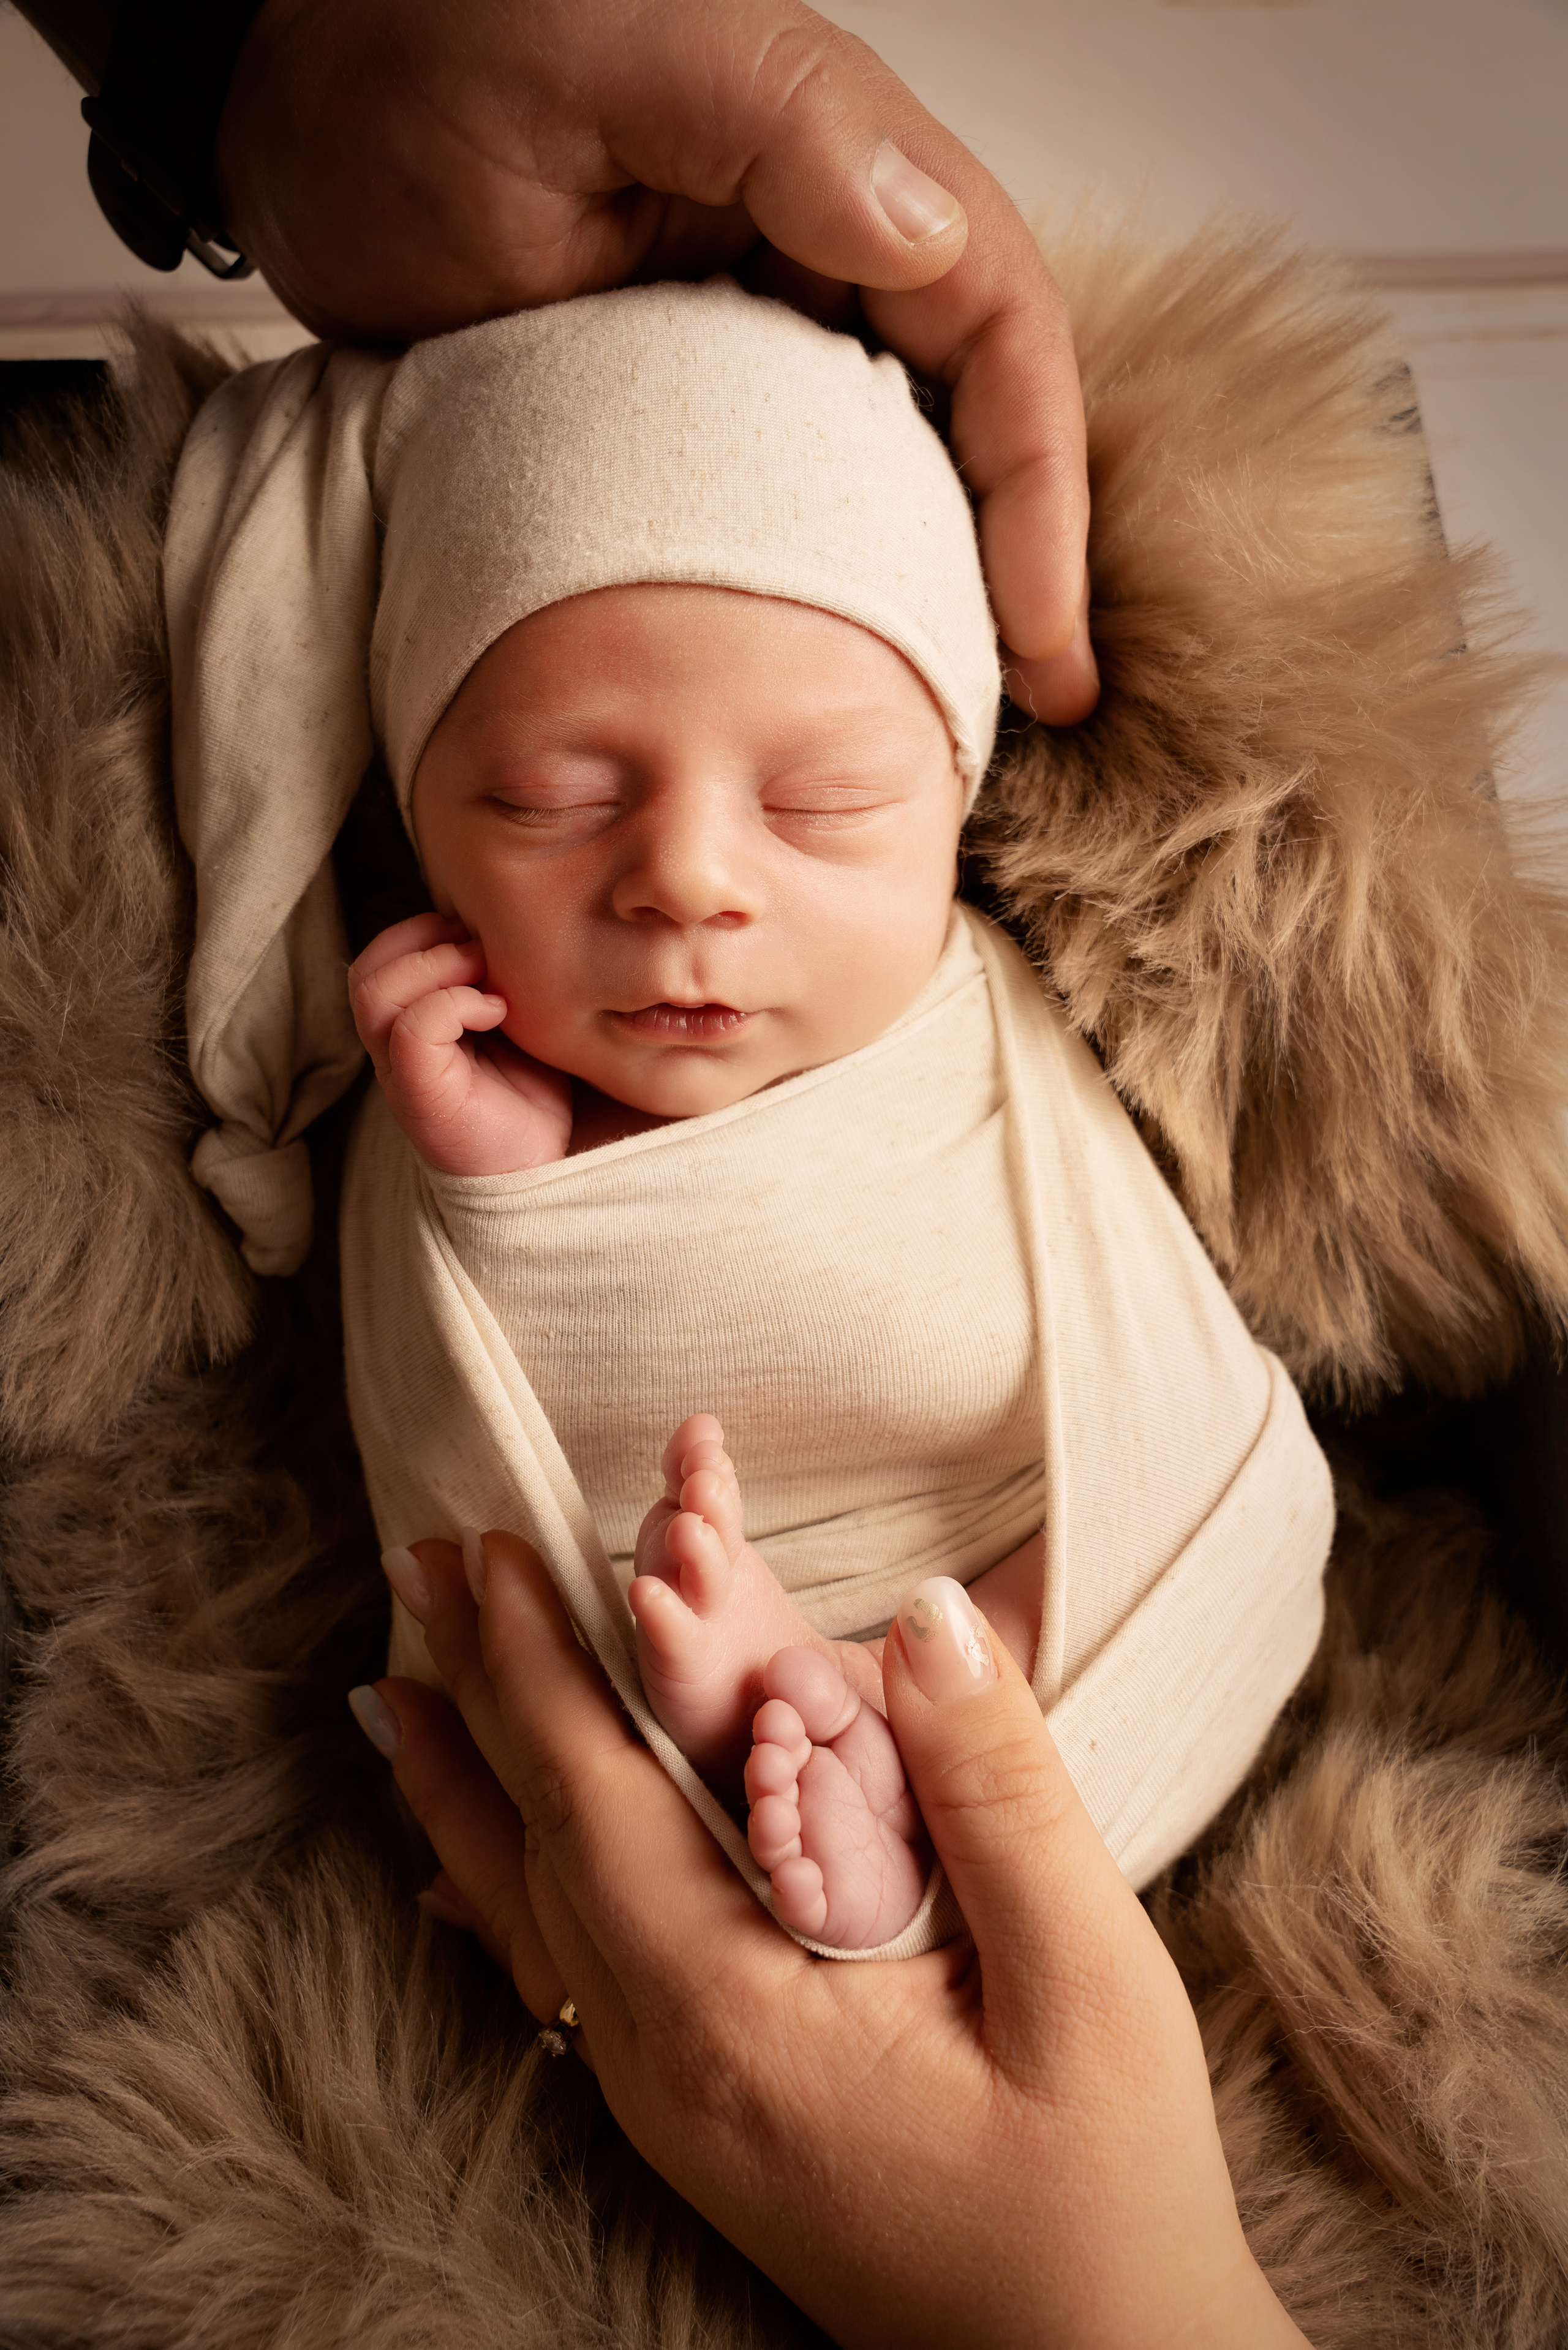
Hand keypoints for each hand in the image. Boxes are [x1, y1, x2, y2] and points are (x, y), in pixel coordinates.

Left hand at [216, 0, 1095, 723]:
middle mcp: (819, 248)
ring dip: (926, 587)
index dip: (1039, 490)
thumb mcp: (606, 57)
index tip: (1041, 631)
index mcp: (837, 164)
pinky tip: (826, 666)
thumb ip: (777, 122)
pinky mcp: (673, 401)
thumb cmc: (420, 50)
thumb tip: (925, 237)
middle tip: (1032, 705)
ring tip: (949, 714)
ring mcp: (746, 332)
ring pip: (884, 472)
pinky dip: (813, 585)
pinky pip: (774, 502)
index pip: (1000, 333)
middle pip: (968, 418)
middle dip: (1014, 562)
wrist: (285, 111)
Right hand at [347, 911, 573, 1175]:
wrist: (538, 1167)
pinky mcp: (420, 1093)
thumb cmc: (529, 1095)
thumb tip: (492, 927)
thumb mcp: (512, 1021)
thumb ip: (489, 978)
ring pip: (374, 990)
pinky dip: (456, 1003)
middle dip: (424, 939)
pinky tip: (497, 1013)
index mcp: (405, 1026)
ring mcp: (399, 1071)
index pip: (378, 957)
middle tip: (482, 953)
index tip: (480, 939)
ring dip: (437, 966)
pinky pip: (412, 1027)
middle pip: (366, 968)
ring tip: (488, 981)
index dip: (420, 930)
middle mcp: (391, 1048)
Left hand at [361, 1533, 1309, 2349]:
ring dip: (468, 1782)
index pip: (593, 1798)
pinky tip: (456, 1869)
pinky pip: (559, 1974)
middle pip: (535, 1840)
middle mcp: (664, 2057)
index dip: (536, 1662)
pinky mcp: (695, 2113)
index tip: (489, 1549)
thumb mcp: (1090, 1985)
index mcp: (735, 2010)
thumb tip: (926, 1618)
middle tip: (421, 1566)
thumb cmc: (1103, 2188)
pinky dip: (497, 1889)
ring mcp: (666, 2098)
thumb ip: (1000, 1795)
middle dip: (478, 1691)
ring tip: (405, 1687)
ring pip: (527, 1908)